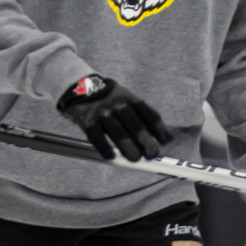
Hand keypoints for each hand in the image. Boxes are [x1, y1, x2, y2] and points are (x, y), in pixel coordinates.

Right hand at [56, 74, 171, 159]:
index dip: (160, 130)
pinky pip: (97, 136)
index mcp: (131, 100)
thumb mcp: (127, 99)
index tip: (166, 142)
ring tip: (135, 159)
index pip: (150, 116)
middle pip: (136, 125)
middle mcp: (119, 105)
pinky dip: (104, 147)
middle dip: (146, 141)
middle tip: (152, 154)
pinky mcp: (88, 121)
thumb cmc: (110, 99)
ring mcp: (103, 113)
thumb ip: (140, 116)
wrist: (80, 87)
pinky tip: (110, 156)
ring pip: (118, 132)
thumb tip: (159, 138)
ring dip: (128, 147)